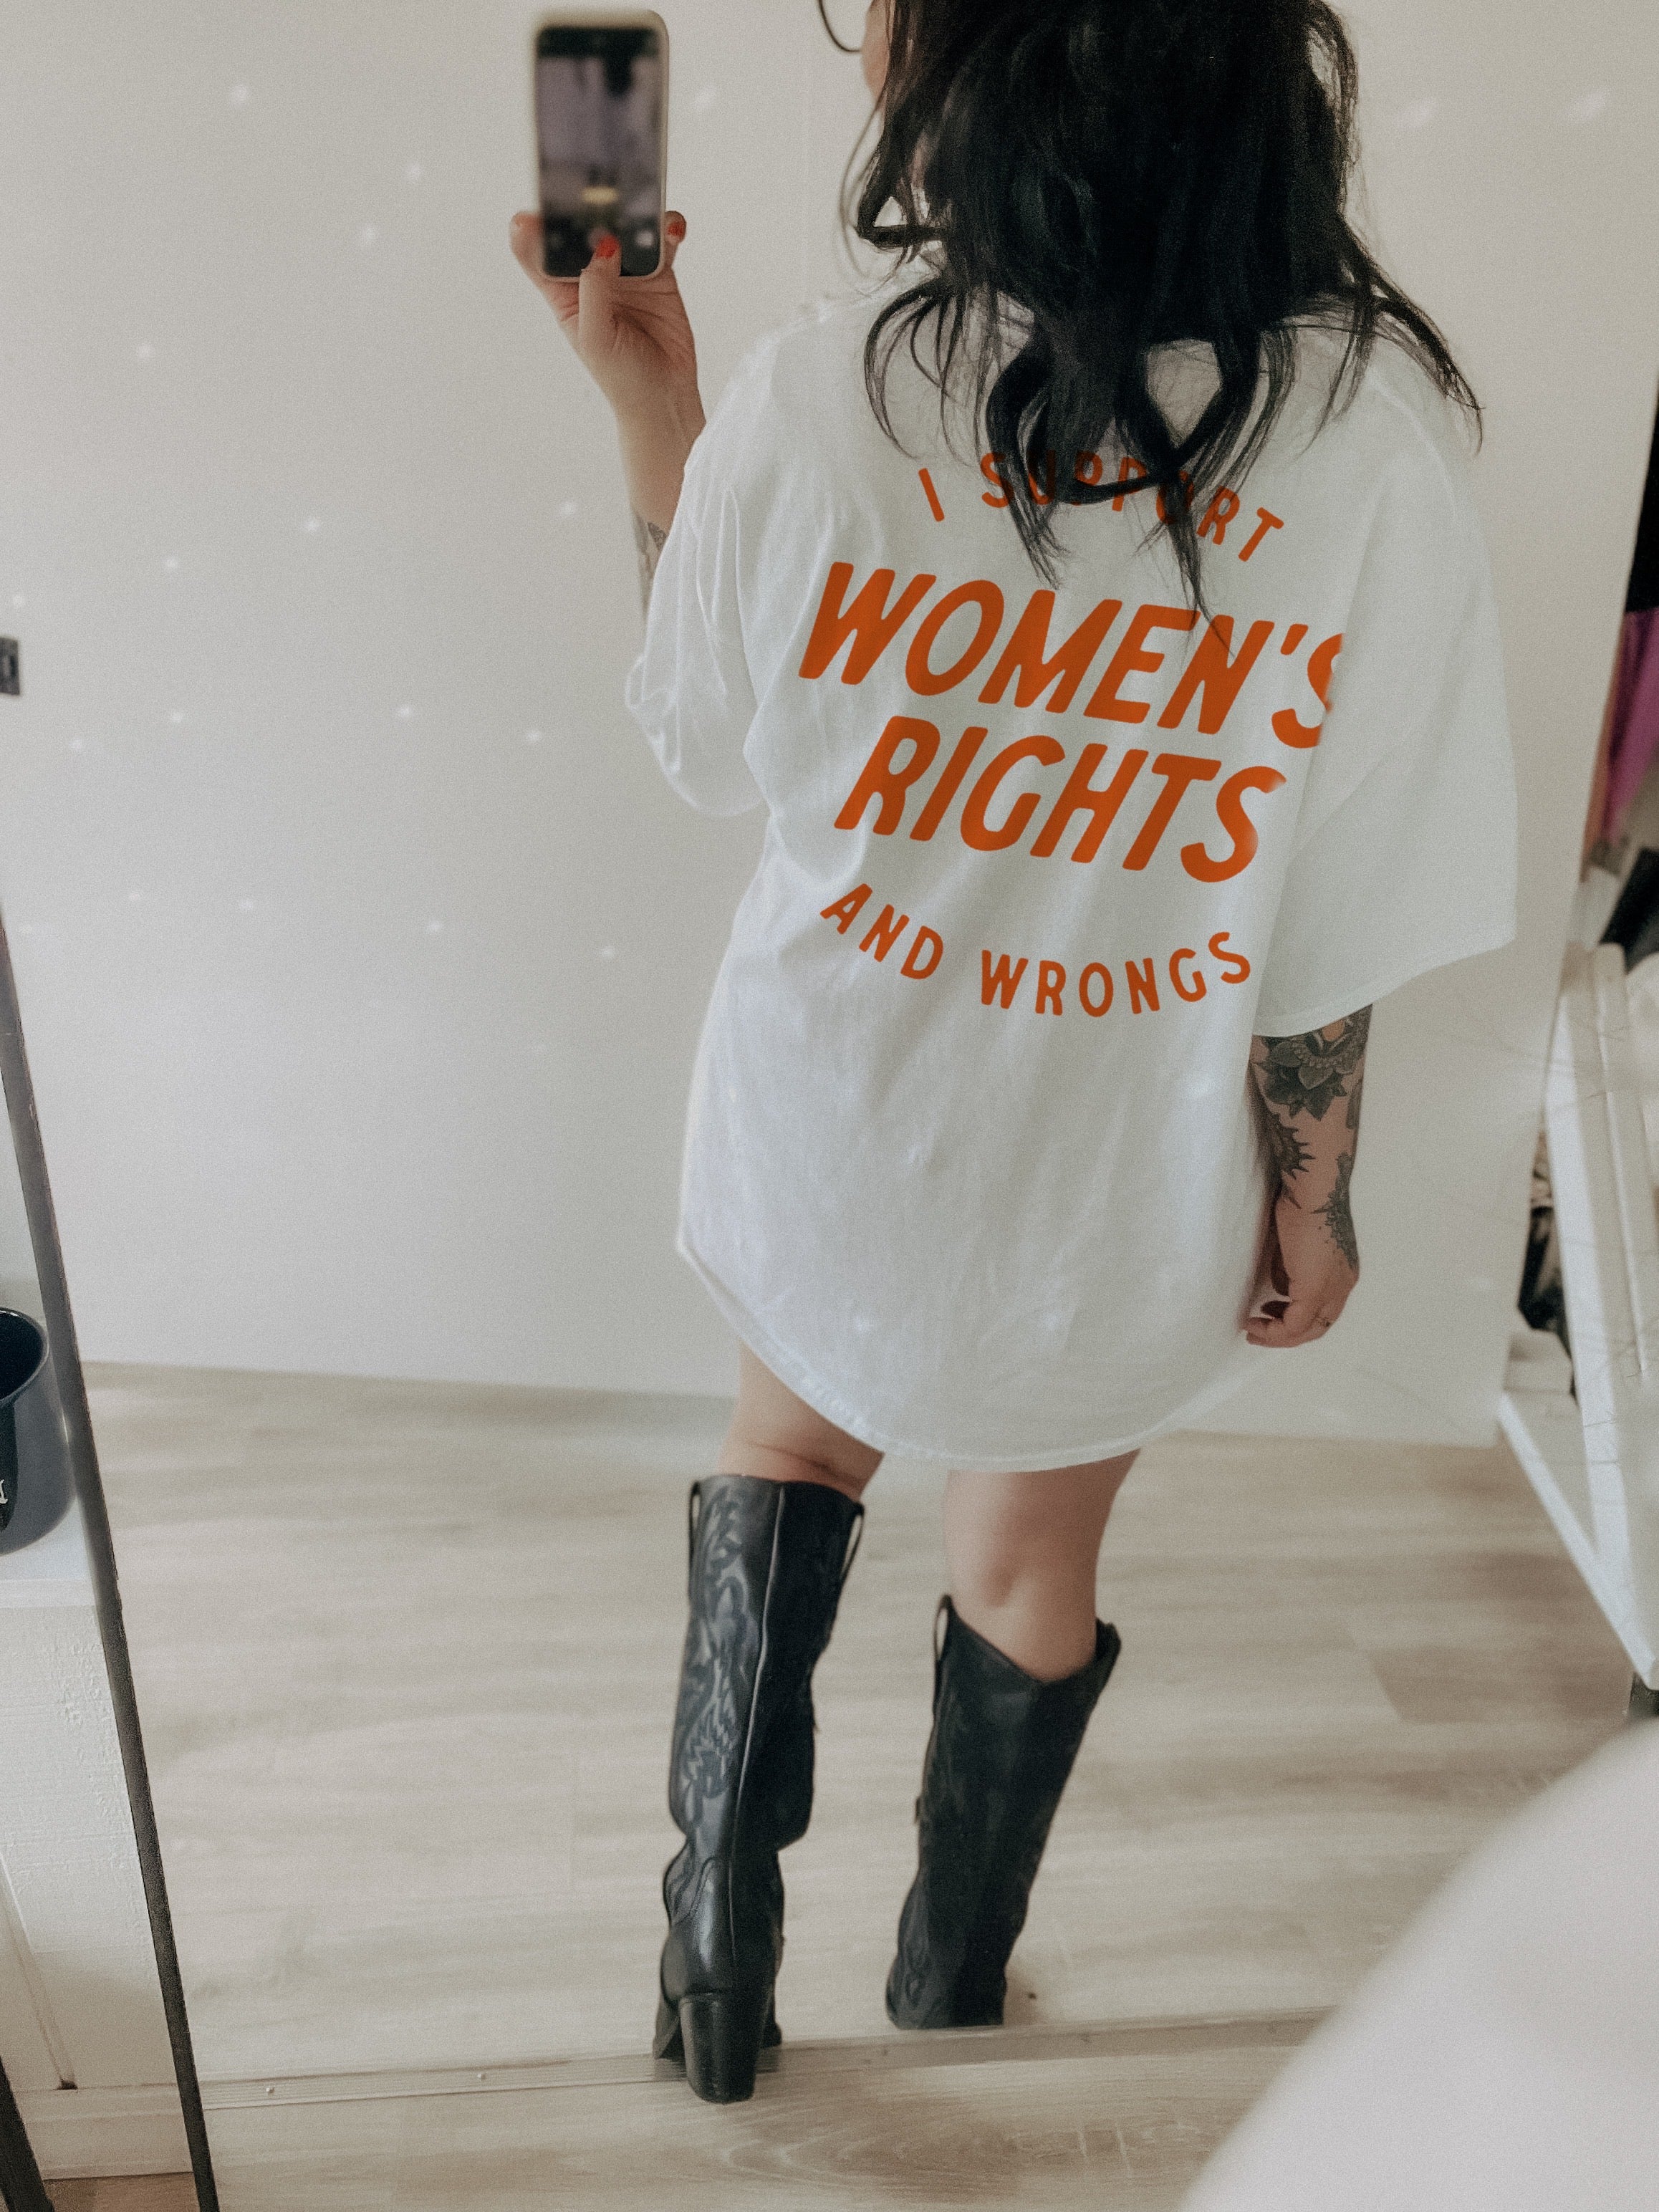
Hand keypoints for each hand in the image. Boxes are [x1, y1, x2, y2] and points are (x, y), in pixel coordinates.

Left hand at [509, 209, 700, 430]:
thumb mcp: (595, 338)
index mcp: (562, 291)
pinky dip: (666, 228)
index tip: (532, 216)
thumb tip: (604, 243)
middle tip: (595, 194)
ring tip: (639, 208)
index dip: (532, 230)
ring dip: (631, 211)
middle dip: (586, 206)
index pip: (537, 253)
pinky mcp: (657, 271)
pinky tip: (671, 228)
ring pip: (623, 224)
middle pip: (581, 227)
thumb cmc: (622, 377)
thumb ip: (594, 289)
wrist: (665, 396)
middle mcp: (590, 273)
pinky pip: (659, 239)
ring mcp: (624, 269)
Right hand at [1244, 1187, 1358, 1348]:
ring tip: (1254, 1329)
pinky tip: (1254, 1322)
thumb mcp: (1294, 1246)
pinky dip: (1274, 1330)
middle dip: (1286, 1334)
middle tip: (1259, 1331)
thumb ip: (1289, 1270)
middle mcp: (1342, 1286)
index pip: (1322, 1310)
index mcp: (1341, 1274)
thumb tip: (1280, 1287)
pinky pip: (1295, 1325)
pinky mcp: (1315, 1290)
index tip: (1268, 1311)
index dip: (1296, 1317)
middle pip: (1318, 1327)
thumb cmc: (1302, 1207)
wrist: (1312, 1193)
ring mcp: (1330, 1290)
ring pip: (1308, 1331)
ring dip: (1278, 1336)